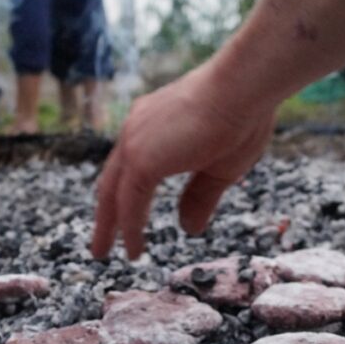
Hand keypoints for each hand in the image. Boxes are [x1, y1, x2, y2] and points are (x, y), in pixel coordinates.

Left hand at [90, 63, 275, 259]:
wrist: (244, 89)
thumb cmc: (241, 119)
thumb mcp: (218, 169)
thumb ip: (199, 198)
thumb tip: (188, 229)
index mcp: (152, 124)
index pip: (128, 166)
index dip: (123, 194)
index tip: (122, 217)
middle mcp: (136, 129)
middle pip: (111, 181)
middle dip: (105, 215)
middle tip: (100, 243)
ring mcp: (135, 142)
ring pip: (113, 193)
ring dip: (108, 226)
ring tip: (102, 254)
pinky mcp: (141, 159)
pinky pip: (128, 203)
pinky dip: (128, 228)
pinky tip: (134, 250)